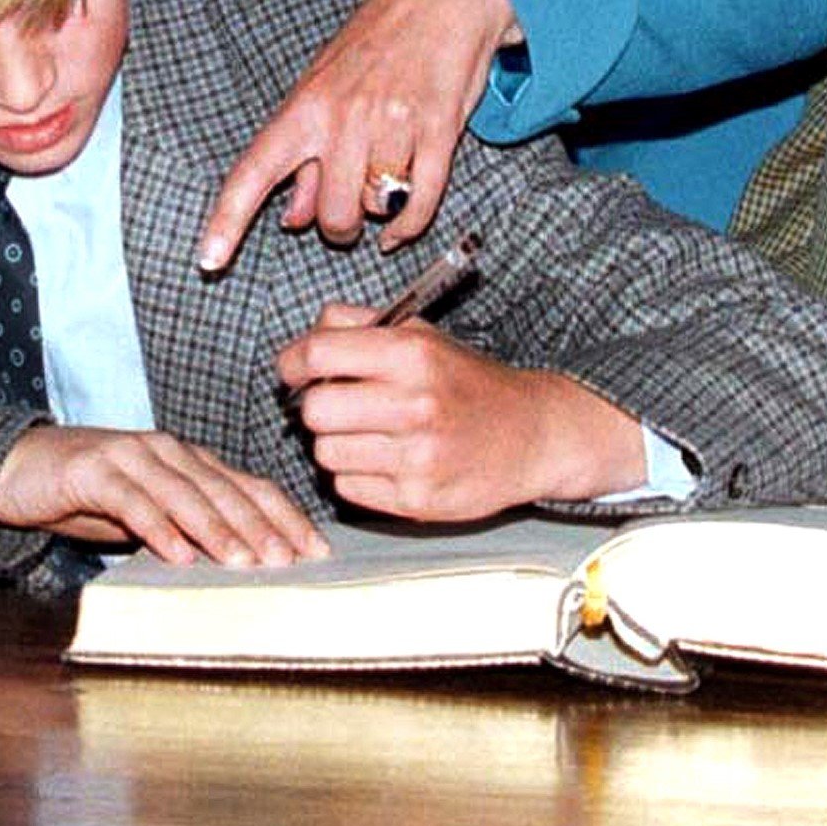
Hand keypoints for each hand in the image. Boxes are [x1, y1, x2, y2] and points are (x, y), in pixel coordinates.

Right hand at [0, 424, 328, 565]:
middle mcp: (164, 451)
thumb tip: (251, 567)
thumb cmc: (94, 494)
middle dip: (258, 527)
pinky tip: (175, 552)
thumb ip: (193, 527)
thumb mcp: (152, 512)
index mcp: (188, 460)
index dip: (285, 517)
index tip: (316, 551)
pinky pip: (130, 499)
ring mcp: (127, 455)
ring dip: (215, 527)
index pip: (249, 486)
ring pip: (182, 491)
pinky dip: (156, 526)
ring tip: (241, 560)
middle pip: (222, 488)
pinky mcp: (91, 469)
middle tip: (286, 561)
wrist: (22, 468)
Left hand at [197, 0, 517, 268]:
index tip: (208, 260)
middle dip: (339, 227)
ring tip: (382, 180)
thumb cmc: (375, 44)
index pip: (254, 172)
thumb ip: (304, 158)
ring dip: (379, 212)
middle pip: (332, 216)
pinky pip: (422, 202)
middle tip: (346, 209)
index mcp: (304, 108)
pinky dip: (411, 225)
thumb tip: (290, 218)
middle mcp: (343, 118)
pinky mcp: (440, 130)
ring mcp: (392, 124)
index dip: (227, 220)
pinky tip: (402, 226)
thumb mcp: (322, 88)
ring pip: (377, 209)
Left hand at [274, 303, 643, 518]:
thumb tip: (301, 344)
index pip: (318, 354)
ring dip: (336, 443)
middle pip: (314, 410)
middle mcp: (416, 405)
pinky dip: (356, 475)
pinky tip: (387, 462)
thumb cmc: (465, 381)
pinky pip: (347, 487)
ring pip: (326, 452)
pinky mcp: (420, 501)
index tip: (293, 370)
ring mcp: (419, 458)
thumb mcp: (418, 333)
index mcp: (411, 355)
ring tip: (369, 434)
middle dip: (317, 406)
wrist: (534, 435)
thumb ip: (354, 324)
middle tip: (337, 406)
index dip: (293, 362)